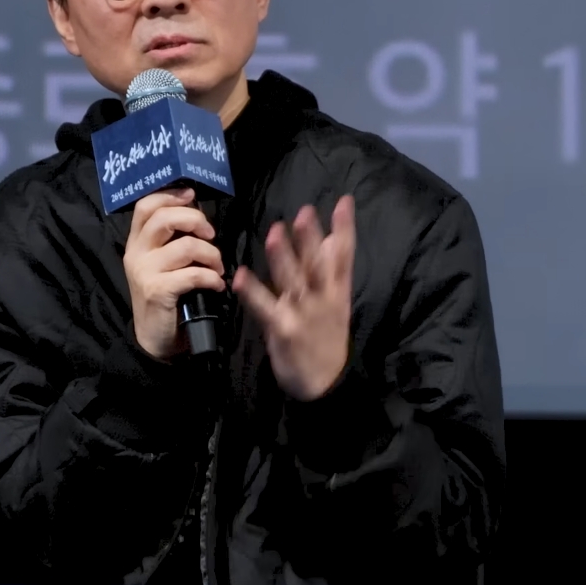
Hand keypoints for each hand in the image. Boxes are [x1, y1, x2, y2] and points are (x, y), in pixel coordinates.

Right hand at [123, 185, 225, 359]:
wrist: (154, 340)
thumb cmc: (164, 299)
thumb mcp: (160, 265)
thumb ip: (170, 241)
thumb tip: (197, 217)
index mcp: (136, 243)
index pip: (145, 206)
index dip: (170, 196)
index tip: (192, 196)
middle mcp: (136, 254)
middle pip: (164, 218)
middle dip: (196, 220)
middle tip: (211, 234)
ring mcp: (145, 272)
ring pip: (185, 246)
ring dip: (211, 254)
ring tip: (218, 267)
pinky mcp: (158, 291)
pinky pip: (193, 274)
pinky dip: (212, 277)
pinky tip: (216, 285)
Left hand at [233, 195, 354, 400]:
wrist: (324, 383)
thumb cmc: (325, 336)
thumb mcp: (337, 303)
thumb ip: (332, 270)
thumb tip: (332, 237)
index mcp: (337, 291)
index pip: (345, 255)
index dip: (345, 228)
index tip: (344, 201)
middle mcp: (323, 299)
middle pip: (318, 265)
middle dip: (311, 240)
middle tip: (305, 213)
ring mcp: (303, 315)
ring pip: (293, 282)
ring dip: (283, 258)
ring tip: (273, 233)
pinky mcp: (283, 330)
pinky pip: (265, 308)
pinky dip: (252, 292)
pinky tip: (239, 276)